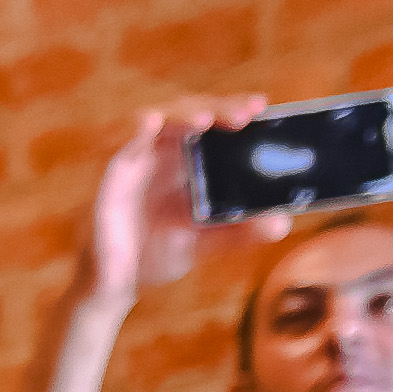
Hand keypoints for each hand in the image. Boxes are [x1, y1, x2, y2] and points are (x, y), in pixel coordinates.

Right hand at [78, 97, 291, 309]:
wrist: (117, 284)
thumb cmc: (156, 253)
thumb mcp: (206, 241)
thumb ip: (240, 232)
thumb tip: (280, 224)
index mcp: (190, 160)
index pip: (215, 122)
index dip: (235, 108)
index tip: (260, 107)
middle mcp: (165, 152)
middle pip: (192, 113)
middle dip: (218, 107)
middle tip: (244, 115)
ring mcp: (138, 161)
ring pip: (158, 119)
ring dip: (181, 114)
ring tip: (205, 120)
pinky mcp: (112, 176)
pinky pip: (121, 147)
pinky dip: (133, 132)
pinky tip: (148, 123)